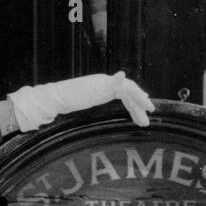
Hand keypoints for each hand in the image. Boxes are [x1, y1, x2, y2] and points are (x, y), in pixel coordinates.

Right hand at [8, 72, 154, 129]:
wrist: (56, 99)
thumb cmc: (65, 106)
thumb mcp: (85, 108)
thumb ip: (94, 110)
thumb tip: (97, 122)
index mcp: (101, 88)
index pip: (122, 93)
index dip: (134, 102)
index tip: (142, 113)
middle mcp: (104, 83)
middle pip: (128, 91)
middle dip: (139, 105)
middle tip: (148, 119)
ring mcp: (103, 82)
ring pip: (129, 89)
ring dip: (139, 101)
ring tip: (149, 111)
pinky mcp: (101, 84)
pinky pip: (120, 85)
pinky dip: (129, 89)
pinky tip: (140, 95)